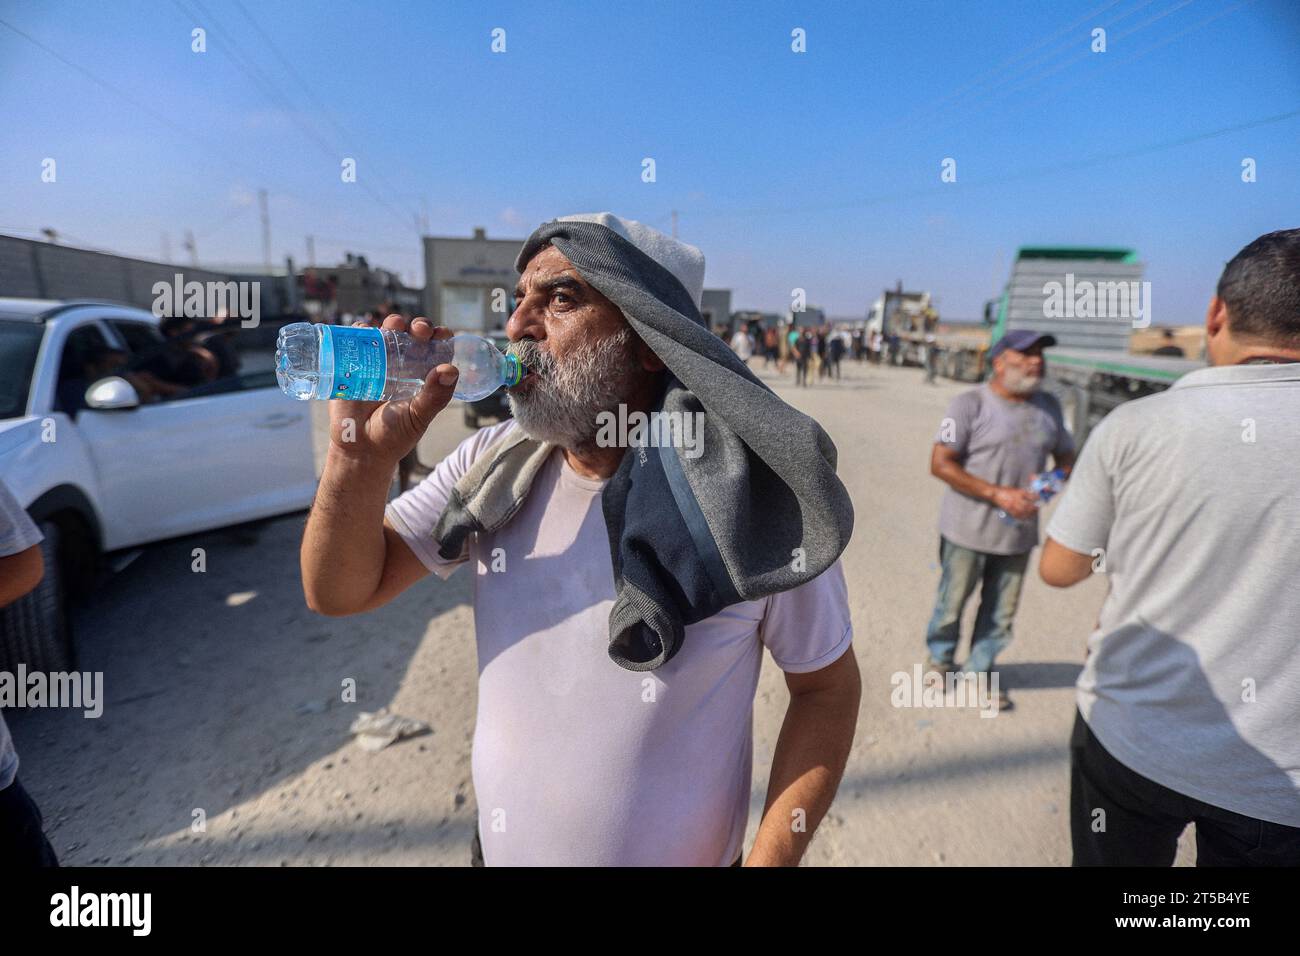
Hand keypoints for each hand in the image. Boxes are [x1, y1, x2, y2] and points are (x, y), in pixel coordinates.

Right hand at [327, 314, 457, 464]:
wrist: (360, 449)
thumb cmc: (394, 435)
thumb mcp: (418, 416)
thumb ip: (435, 396)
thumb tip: (450, 369)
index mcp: (424, 374)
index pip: (437, 349)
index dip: (442, 337)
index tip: (443, 335)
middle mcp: (404, 364)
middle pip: (415, 335)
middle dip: (420, 326)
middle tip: (419, 330)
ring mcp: (379, 361)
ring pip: (388, 332)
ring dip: (393, 323)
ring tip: (394, 326)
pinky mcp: (355, 363)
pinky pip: (358, 340)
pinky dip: (361, 330)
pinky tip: (366, 330)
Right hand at [991, 486, 1037, 520]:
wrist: (995, 494)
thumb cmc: (1004, 490)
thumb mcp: (1015, 489)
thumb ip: (1022, 493)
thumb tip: (1030, 496)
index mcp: (1018, 493)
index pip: (1030, 496)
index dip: (1036, 498)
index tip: (1039, 498)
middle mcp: (1016, 499)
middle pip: (1028, 505)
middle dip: (1034, 508)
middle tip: (1037, 508)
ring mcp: (1012, 505)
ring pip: (1024, 511)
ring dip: (1030, 513)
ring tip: (1033, 513)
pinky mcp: (1009, 510)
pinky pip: (1017, 515)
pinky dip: (1023, 517)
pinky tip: (1025, 517)